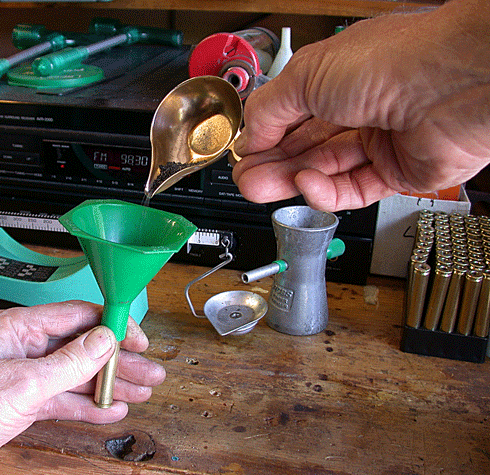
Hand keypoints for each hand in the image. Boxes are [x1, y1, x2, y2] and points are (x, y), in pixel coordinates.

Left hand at [0, 301, 164, 474]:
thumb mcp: (23, 383)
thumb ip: (69, 362)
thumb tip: (105, 340)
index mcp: (17, 328)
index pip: (76, 317)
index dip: (111, 327)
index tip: (137, 339)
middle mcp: (22, 347)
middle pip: (81, 348)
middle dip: (117, 362)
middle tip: (149, 372)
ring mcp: (22, 375)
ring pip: (75, 375)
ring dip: (108, 385)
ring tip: (140, 392)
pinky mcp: (20, 402)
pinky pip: (62, 398)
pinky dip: (86, 405)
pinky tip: (110, 411)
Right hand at [232, 0, 489, 210]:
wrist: (456, 82)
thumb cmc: (394, 60)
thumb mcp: (308, 76)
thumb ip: (271, 109)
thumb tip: (248, 135)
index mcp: (340, 75)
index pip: (292, 112)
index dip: (264, 134)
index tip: (242, 151)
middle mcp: (362, 106)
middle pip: (306, 145)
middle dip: (271, 163)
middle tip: (245, 178)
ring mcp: (381, 140)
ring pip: (325, 169)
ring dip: (290, 180)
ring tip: (259, 188)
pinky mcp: (398, 172)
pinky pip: (353, 189)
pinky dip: (325, 191)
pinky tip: (306, 185)